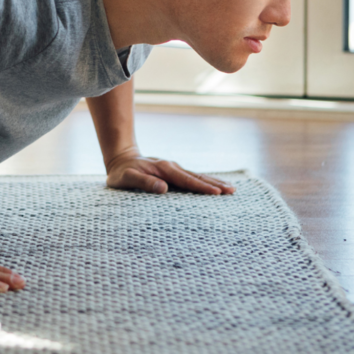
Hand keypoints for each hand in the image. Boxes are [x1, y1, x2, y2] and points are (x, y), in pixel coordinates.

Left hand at [105, 149, 235, 195]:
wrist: (120, 159)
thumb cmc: (121, 173)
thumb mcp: (126, 178)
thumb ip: (143, 183)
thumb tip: (163, 188)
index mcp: (163, 169)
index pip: (186, 180)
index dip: (202, 187)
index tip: (217, 193)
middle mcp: (172, 167)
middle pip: (197, 177)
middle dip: (215, 184)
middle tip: (233, 191)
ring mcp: (174, 169)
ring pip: (197, 176)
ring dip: (214, 182)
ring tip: (231, 189)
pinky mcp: (174, 173)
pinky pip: (193, 177)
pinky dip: (206, 181)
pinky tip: (216, 186)